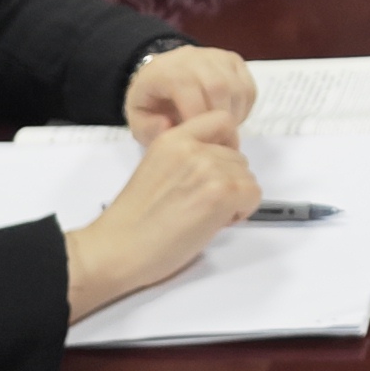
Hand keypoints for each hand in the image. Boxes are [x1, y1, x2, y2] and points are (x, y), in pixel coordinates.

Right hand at [64, 112, 261, 323]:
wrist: (116, 249)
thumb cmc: (132, 223)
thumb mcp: (157, 170)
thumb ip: (186, 160)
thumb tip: (218, 168)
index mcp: (173, 138)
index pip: (222, 121)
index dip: (228, 145)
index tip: (220, 167)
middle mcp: (192, 148)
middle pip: (238, 156)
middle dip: (230, 181)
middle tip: (204, 205)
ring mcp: (208, 168)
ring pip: (247, 177)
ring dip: (236, 198)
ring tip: (206, 216)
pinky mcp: (221, 194)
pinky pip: (253, 195)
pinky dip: (242, 211)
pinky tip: (215, 224)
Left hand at [123, 44, 256, 140]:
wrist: (162, 74)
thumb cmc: (152, 100)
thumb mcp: (137, 117)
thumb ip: (148, 128)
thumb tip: (168, 127)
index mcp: (166, 70)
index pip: (188, 88)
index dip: (196, 118)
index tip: (198, 141)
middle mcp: (194, 57)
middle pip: (218, 87)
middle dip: (219, 120)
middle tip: (215, 141)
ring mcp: (217, 57)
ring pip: (237, 88)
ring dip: (234, 116)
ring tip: (221, 131)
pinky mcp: (234, 61)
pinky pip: (248, 88)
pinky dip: (243, 109)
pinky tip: (229, 119)